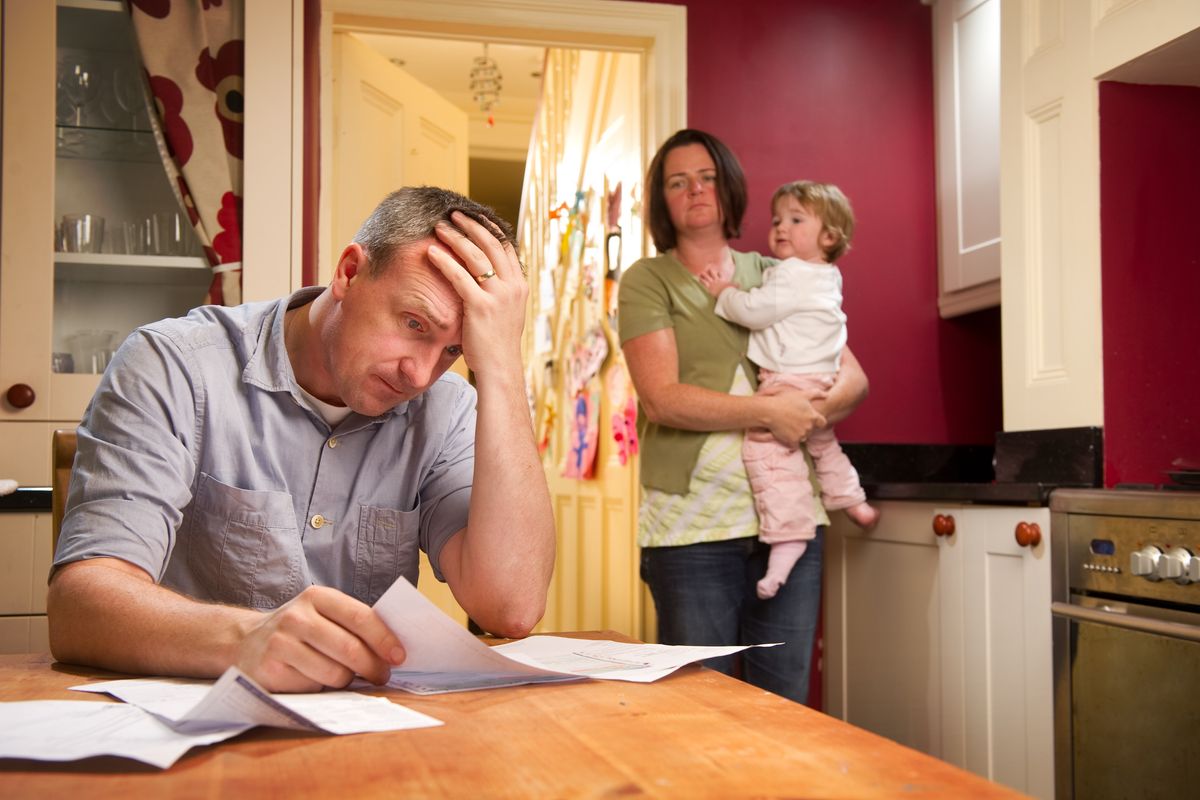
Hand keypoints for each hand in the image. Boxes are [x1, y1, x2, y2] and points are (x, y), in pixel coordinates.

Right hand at [235, 586, 405, 691]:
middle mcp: (297, 617)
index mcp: (317, 597)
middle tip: (382, 676)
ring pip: (334, 673)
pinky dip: (322, 689)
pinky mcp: (271, 670)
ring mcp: (281, 643)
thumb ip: (353, 624)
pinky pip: (313, 688)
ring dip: (347, 681)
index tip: (400, 656)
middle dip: (373, 667)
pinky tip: (315, 680)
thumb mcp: (322, 614)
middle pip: (350, 649)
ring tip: (345, 676)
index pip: (361, 617)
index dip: (385, 639)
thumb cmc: (299, 630)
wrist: (245, 643)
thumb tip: (393, 649)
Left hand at [427, 210, 527, 378]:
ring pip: (475, 256)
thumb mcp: (507, 312)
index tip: (474, 218)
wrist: (501, 368)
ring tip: (439, 227)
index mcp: (520, 285)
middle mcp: (513, 287)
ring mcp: (498, 296)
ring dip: (456, 237)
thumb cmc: (498, 344)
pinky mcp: (481, 307)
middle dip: (471, 226)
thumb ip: (499, 292)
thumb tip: (486, 277)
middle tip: (454, 215)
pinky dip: (444, 261)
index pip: (506, 247)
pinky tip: (431, 252)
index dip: (489, 229)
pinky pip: (459, 277)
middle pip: (491, 244)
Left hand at [697, 268, 736, 297]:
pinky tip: (698, 278)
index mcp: (722, 280)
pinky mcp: (709, 286)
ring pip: (707, 277)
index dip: (718, 273)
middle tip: (707, 268)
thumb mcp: (733, 287)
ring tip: (700, 272)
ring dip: (704, 275)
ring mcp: (712, 283)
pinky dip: (701, 280)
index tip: (717, 271)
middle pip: (713, 273)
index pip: (720, 275)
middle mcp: (717, 280)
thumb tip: (740, 284)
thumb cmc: (729, 290)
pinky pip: (704, 282)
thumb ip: (736, 285)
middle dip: (710, 271)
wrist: (724, 292)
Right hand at [756, 385, 826, 446]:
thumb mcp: (802, 394)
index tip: (810, 419)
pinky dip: (791, 441)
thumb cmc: (785, 400)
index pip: (822, 423)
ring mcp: (801, 435)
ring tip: (789, 425)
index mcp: (813, 416)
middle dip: (805, 426)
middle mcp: (809, 427)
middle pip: (811, 430)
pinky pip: (795, 444)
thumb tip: (827, 395)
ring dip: (798, 433)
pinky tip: (785, 433)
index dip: (817, 421)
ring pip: (803, 437)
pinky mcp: (792, 441)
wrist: (770, 411)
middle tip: (795, 420)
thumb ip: (817, 394)